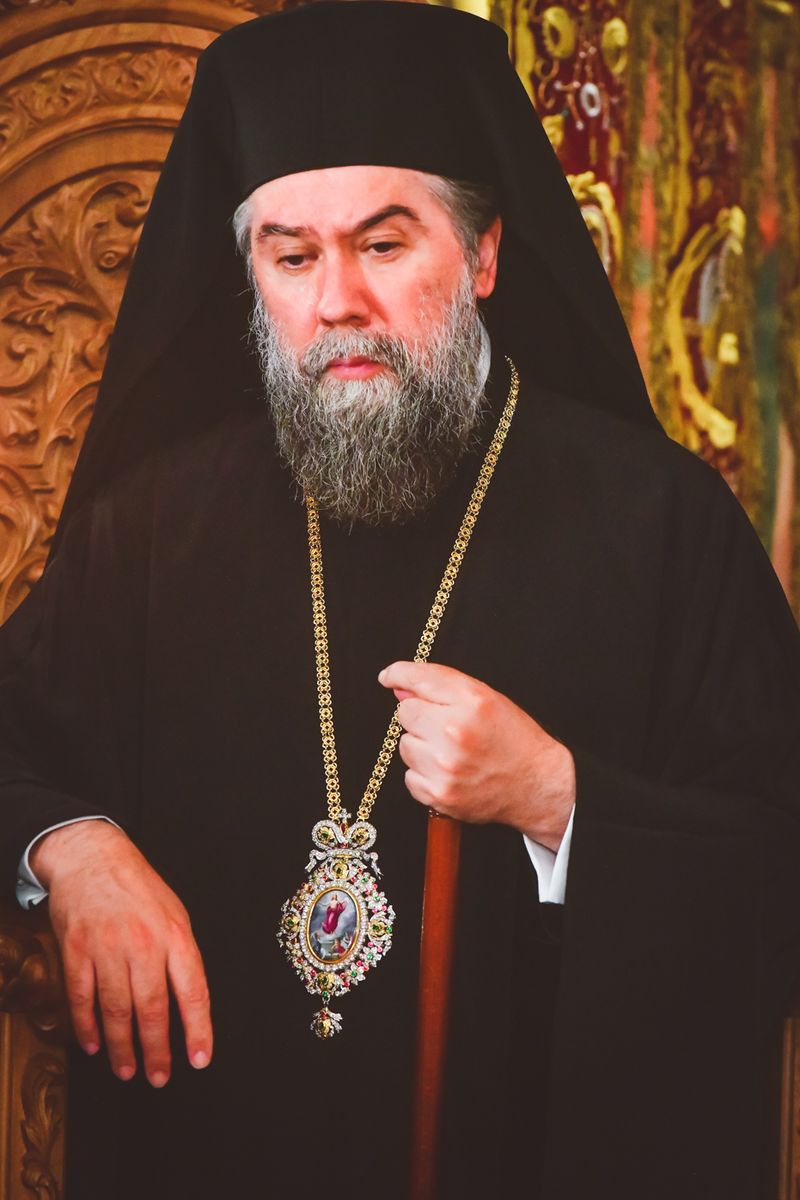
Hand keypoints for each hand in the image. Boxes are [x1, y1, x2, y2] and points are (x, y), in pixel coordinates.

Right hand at [30, 820, 211, 1087]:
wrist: (93, 858)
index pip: (193, 990)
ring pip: (116, 1010)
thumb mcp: (175, 914)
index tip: (200, 1059)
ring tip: (127, 1070)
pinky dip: (86, 1027)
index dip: (198, 1029)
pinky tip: (93, 1045)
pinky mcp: (76, 951)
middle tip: (158, 1077)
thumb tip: (190, 1003)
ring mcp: (107, 948)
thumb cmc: (139, 890)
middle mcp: (143, 943)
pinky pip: (82, 998)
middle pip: (152, 1008)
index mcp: (175, 935)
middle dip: (156, 1050)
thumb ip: (181, 956)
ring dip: (121, 1047)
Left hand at [379, 661, 574, 850]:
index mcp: (472, 701)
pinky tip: (449, 773)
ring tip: (451, 752)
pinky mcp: (439, 794)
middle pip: (405, 712)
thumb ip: (443, 687)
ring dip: (421, 747)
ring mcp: (445, 766)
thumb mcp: (487, 700)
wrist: (536, 785)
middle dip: (420, 716)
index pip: (419, 679)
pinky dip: (424, 775)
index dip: (399, 674)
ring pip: (405, 745)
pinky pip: (409, 776)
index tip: (388, 677)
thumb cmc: (513, 739)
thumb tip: (399, 687)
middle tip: (445, 727)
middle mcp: (456, 731)